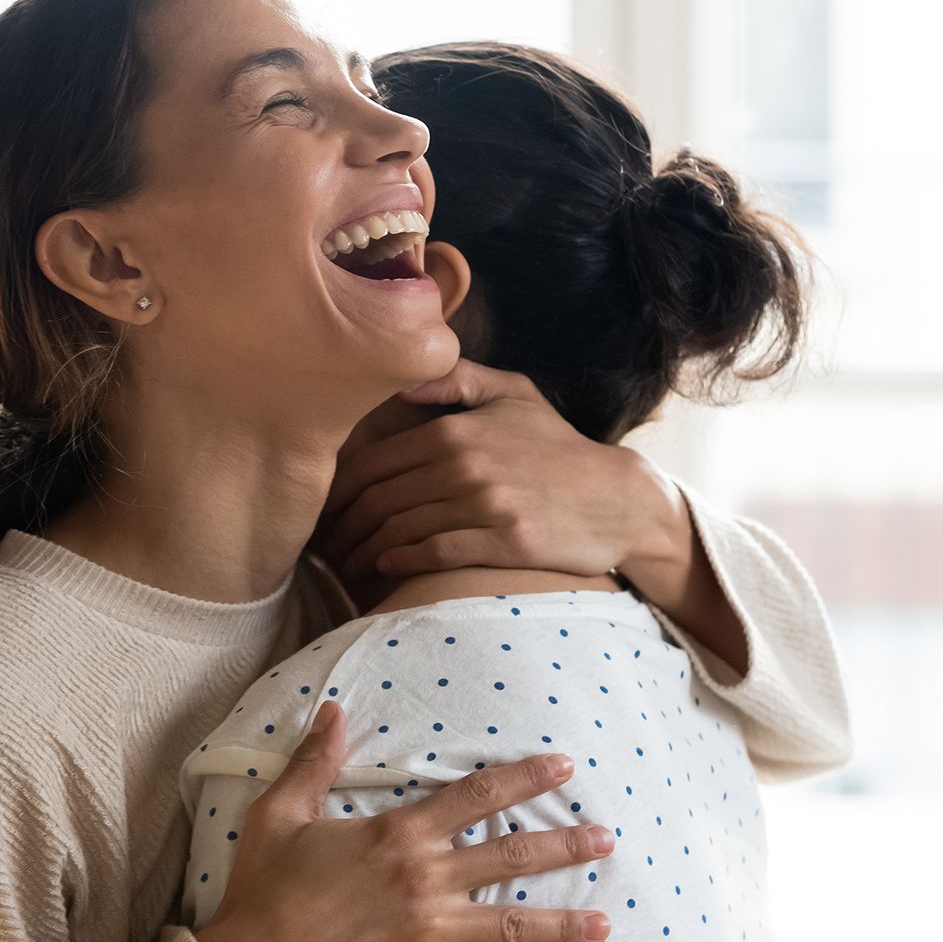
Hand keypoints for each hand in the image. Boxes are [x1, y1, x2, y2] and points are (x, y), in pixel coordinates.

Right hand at [193, 701, 615, 941]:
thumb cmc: (262, 890)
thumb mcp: (280, 813)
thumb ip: (314, 761)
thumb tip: (334, 710)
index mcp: (397, 834)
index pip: (476, 796)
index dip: (524, 778)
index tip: (563, 768)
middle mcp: (423, 878)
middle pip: (511, 855)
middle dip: (565, 845)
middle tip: (607, 838)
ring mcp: (427, 931)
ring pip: (511, 923)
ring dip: (563, 924)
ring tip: (605, 923)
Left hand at [318, 358, 680, 582]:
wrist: (617, 498)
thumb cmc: (557, 447)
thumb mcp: (512, 395)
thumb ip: (454, 379)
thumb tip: (401, 374)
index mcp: (455, 430)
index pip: (372, 462)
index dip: (338, 490)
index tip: (325, 510)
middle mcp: (464, 465)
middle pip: (378, 500)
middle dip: (343, 527)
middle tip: (328, 546)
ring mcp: (485, 505)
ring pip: (399, 529)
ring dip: (364, 551)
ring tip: (349, 566)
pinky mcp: (504, 542)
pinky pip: (433, 553)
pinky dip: (400, 562)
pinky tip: (386, 567)